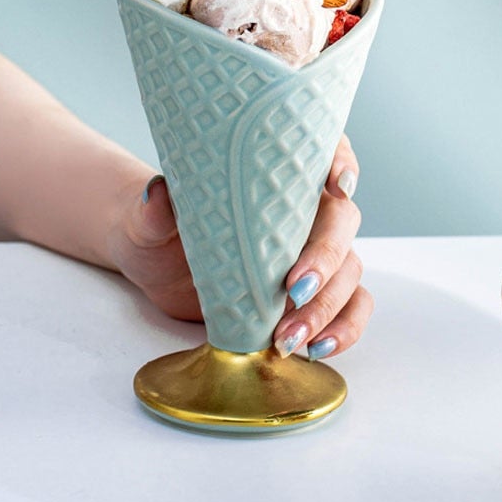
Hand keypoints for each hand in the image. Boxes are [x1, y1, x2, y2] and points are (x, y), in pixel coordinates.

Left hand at [115, 135, 372, 357]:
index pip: (324, 153)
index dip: (342, 164)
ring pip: (350, 269)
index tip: (336, 185)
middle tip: (293, 290)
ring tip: (291, 336)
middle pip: (342, 221)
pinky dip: (343, 328)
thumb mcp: (151, 220)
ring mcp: (313, 252)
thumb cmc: (161, 229)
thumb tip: (155, 193)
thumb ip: (156, 209)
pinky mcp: (313, 292)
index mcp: (274, 175)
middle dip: (326, 256)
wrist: (161, 265)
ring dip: (329, 305)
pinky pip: (349, 306)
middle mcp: (305, 209)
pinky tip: (315, 349)